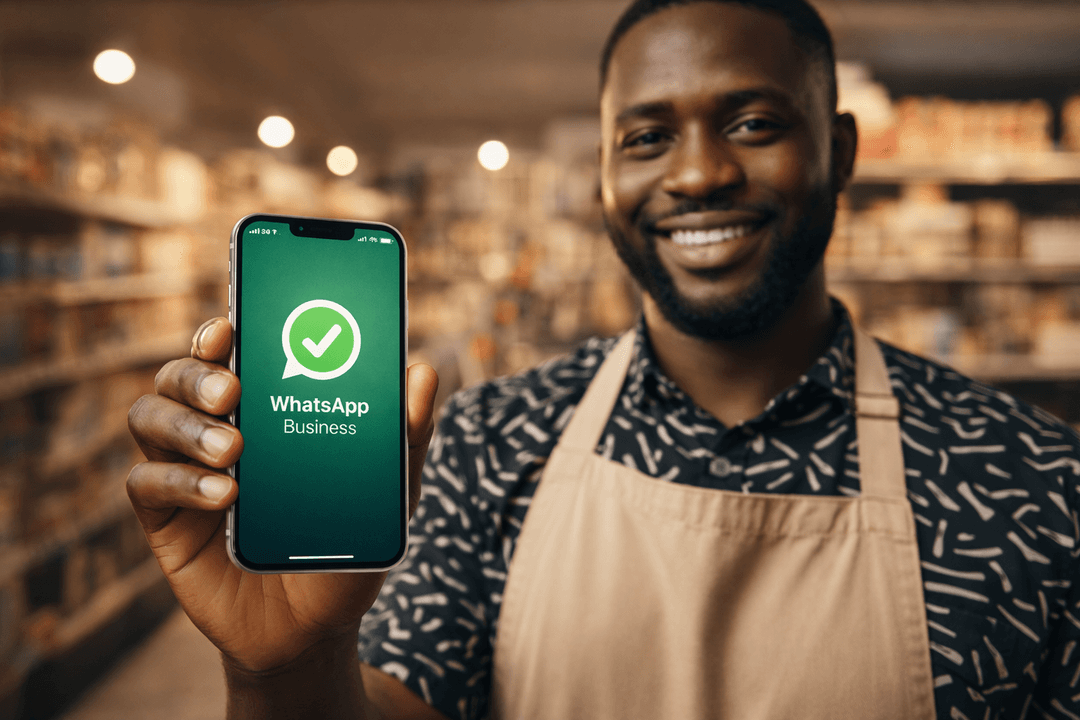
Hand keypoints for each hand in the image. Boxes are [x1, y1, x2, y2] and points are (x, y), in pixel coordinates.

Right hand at [126, 317, 438, 674]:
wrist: (315, 627)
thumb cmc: (347, 544)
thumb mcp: (386, 492)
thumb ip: (404, 436)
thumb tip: (423, 371)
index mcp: (264, 408)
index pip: (229, 351)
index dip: (221, 331)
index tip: (232, 325)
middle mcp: (218, 428)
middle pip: (180, 375)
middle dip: (199, 373)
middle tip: (235, 391)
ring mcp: (186, 472)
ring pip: (149, 417)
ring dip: (186, 426)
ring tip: (234, 449)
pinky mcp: (166, 521)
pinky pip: (146, 483)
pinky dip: (181, 482)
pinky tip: (225, 496)